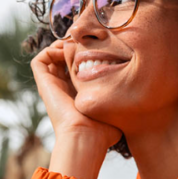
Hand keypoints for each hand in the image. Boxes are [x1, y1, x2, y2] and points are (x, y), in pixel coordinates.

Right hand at [31, 42, 121, 162]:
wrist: (86, 137)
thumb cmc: (103, 130)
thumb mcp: (116, 109)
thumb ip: (122, 98)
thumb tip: (137, 94)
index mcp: (78, 94)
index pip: (77, 68)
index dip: (86, 55)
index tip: (100, 48)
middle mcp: (63, 88)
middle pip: (63, 60)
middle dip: (73, 46)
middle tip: (87, 41)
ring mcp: (52, 86)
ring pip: (50, 58)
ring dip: (61, 46)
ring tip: (76, 44)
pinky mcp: (44, 84)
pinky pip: (39, 61)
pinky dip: (51, 50)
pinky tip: (66, 51)